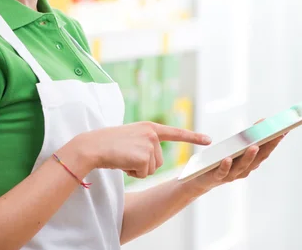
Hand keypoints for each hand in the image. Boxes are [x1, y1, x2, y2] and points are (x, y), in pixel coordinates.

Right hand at [76, 122, 211, 178]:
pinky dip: (133, 173)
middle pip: (159, 161)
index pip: (175, 133)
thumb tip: (151, 161)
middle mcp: (152, 133)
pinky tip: (122, 163)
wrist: (92, 146)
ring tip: (123, 158)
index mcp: (150, 127)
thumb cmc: (108, 145)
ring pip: (152, 169)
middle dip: (143, 164)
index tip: (209, 140)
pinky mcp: (144, 156)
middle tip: (126, 155)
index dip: (193, 137)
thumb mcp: (130, 138)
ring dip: (137, 169)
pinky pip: (144, 174)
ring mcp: (150, 144)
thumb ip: (145, 144)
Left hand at [185, 122, 284, 194]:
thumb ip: (246, 138)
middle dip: (267, 146)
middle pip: (258, 159)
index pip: (266, 151)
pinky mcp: (217, 177)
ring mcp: (232, 174)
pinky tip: (227, 158)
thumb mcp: (234, 147)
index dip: (275, 142)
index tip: (284, 130)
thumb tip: (261, 122)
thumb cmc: (222, 160)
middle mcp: (245, 170)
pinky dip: (226, 166)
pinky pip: (223, 172)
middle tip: (275, 135)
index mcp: (250, 162)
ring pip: (243, 166)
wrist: (202, 178)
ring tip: (254, 146)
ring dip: (249, 156)